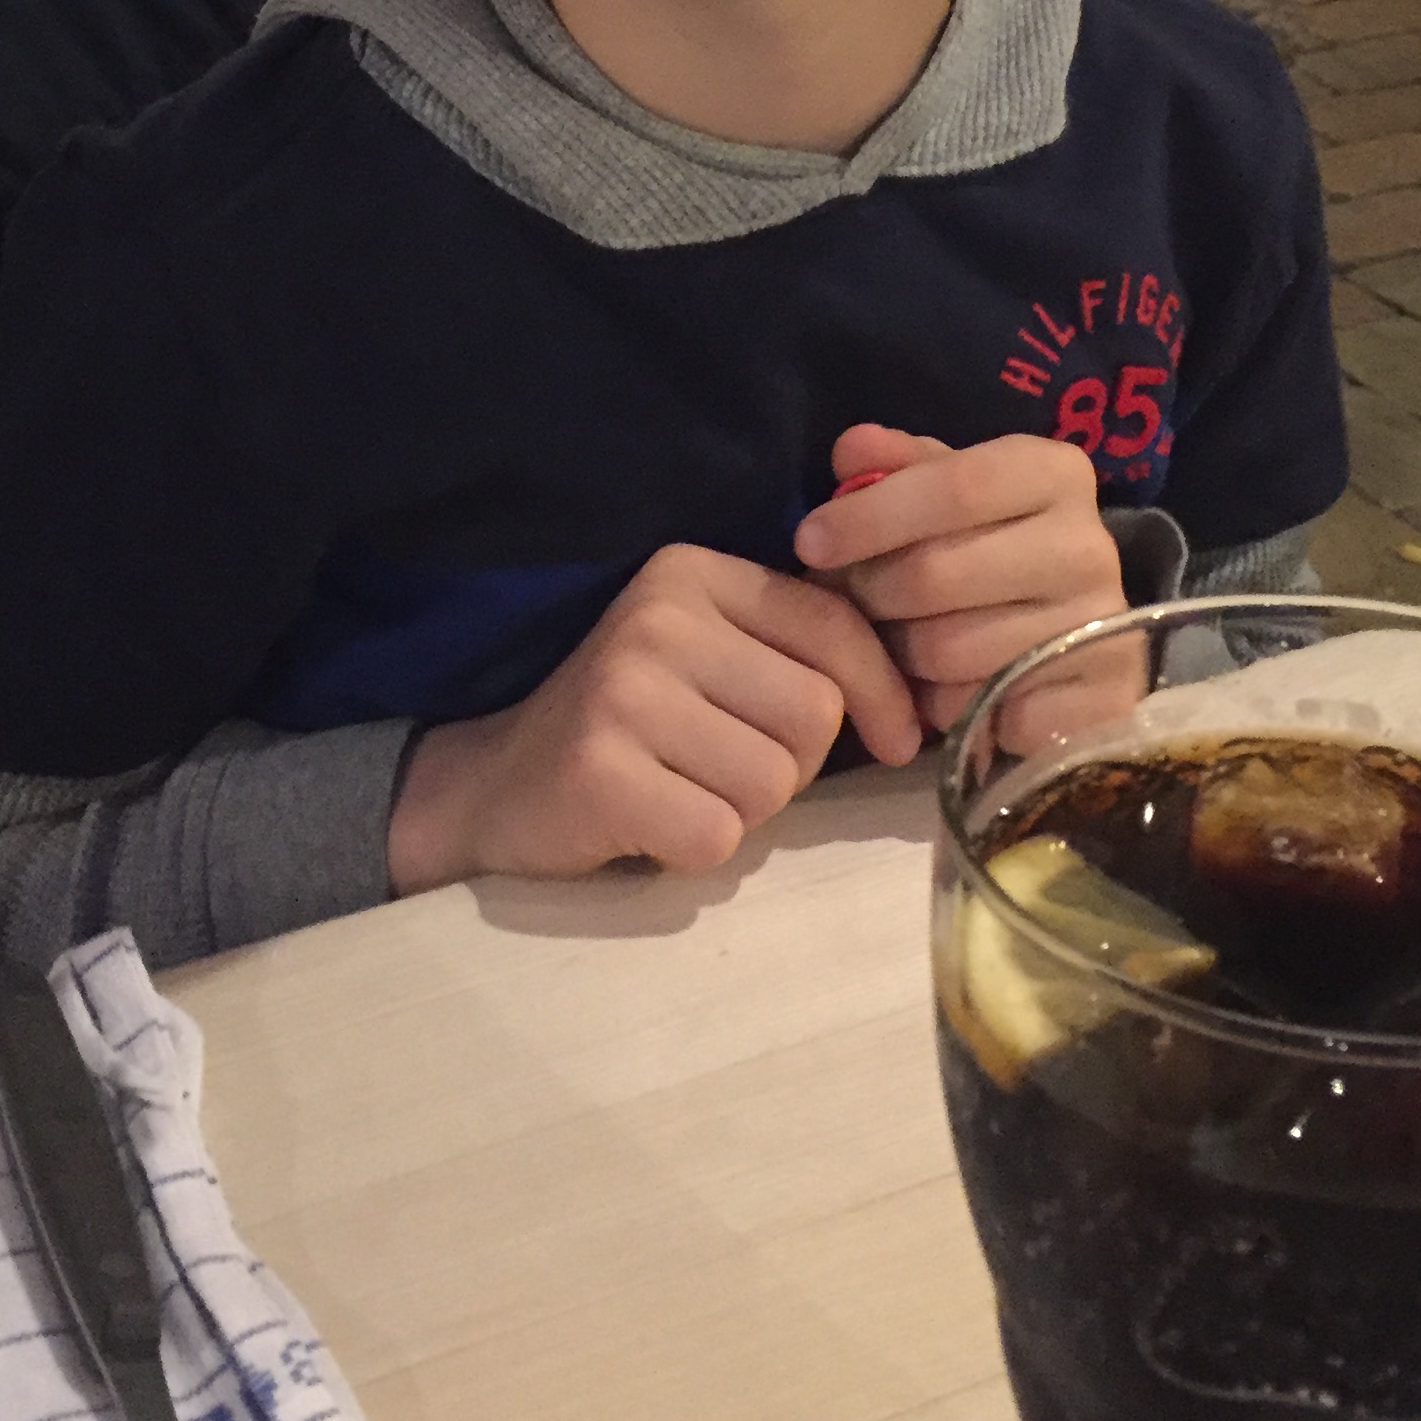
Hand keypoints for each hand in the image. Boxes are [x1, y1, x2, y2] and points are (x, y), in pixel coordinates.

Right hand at [385, 544, 921, 892]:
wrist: (498, 784)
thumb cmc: (635, 728)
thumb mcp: (713, 658)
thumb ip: (798, 651)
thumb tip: (922, 698)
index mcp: (693, 573)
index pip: (833, 626)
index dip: (882, 693)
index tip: (895, 739)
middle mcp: (656, 618)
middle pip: (813, 714)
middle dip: (792, 763)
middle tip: (726, 768)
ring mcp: (622, 691)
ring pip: (772, 781)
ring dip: (743, 810)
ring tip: (683, 790)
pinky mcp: (599, 770)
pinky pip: (718, 833)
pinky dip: (695, 847)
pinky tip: (649, 821)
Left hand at [794, 422, 1137, 742]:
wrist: (1074, 629)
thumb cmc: (990, 545)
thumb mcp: (948, 489)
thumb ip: (899, 467)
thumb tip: (851, 453)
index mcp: (1056, 475)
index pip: (957, 485)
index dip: (871, 515)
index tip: (810, 541)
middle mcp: (1090, 546)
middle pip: (936, 575)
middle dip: (868, 593)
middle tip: (847, 601)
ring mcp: (1102, 627)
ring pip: (947, 651)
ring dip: (900, 655)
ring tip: (898, 642)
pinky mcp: (1102, 698)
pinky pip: (983, 712)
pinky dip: (947, 708)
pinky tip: (948, 689)